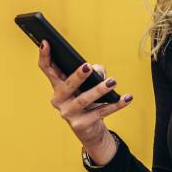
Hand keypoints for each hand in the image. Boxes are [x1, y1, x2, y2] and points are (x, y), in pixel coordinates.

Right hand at [36, 41, 133, 165]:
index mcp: (57, 86)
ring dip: (99, 90)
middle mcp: (58, 100)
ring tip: (112, 82)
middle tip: (88, 66)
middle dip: (77, 76)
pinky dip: (115, 105)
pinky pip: (100, 112)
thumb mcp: (88, 85)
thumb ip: (93, 73)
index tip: (46, 42)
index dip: (44, 56)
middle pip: (66, 85)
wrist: (90, 130)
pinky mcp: (80, 125)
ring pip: (84, 100)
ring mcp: (68, 114)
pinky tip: (126, 98)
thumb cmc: (88, 102)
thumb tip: (98, 71)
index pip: (47, 69)